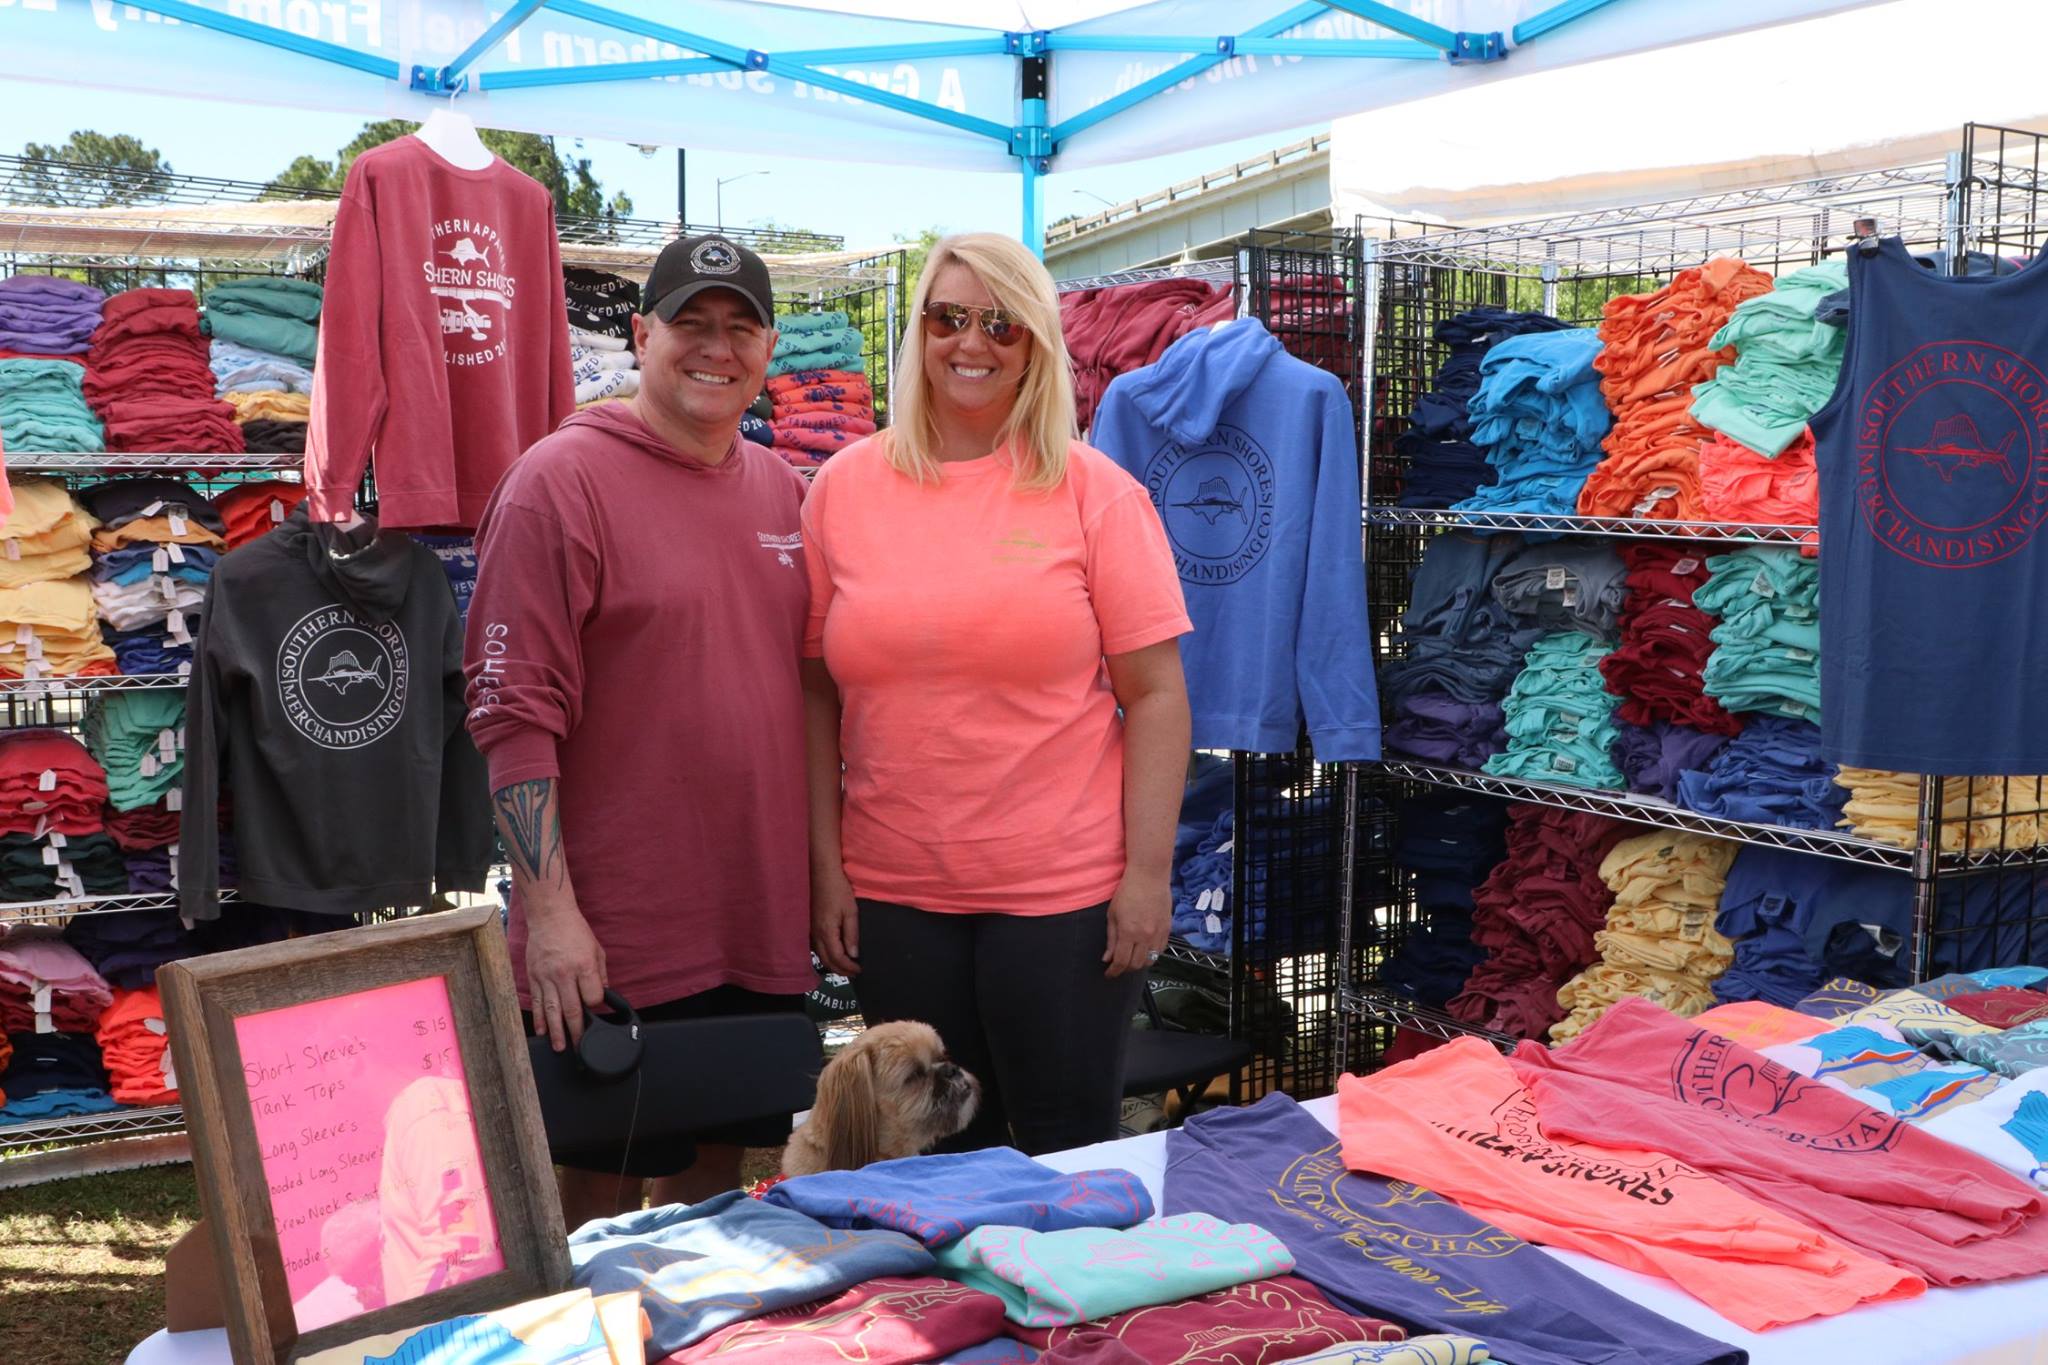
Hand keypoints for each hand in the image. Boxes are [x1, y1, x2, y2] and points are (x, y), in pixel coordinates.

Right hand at [525, 904, 606, 1051]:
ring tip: (560, 1047)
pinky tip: (542, 1031)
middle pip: (572, 1010)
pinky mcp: (534, 977)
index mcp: (584, 966)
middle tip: (580, 1047)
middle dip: (577, 1031)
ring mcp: (547, 977)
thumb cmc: (575, 932)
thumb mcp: (597, 950)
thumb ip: (600, 974)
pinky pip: (538, 1002)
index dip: (595, 1007)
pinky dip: (539, 1019)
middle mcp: (565, 974)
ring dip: (556, 1032)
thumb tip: (602, 995)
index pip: (592, 997)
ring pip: (552, 1011)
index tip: (596, 1011)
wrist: (549, 917)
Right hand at [811, 865, 860, 976]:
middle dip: (840, 970)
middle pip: (826, 960)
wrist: (821, 873)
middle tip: (853, 973)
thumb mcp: (850, 911)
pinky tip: (833, 954)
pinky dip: (826, 955)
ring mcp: (811, 930)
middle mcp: (816, 935)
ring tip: (845, 967)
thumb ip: (851, 934)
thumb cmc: (838, 890)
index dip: (849, 967)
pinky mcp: (810, 925)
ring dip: (832, 964)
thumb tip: (853, 954)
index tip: (859, 970)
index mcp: (827, 932)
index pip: (837, 958)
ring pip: (820, 955)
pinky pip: (816, 947)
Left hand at [1103, 872, 1169, 977]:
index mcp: (1128, 932)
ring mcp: (1158, 933)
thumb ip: (1111, 938)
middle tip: (1118, 966)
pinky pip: (1160, 951)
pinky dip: (1151, 955)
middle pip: (1136, 965)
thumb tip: (1107, 958)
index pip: (1121, 961)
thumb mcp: (1112, 914)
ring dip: (1139, 963)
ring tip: (1131, 958)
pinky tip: (1144, 950)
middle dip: (1125, 969)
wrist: (1149, 876)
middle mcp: (1145, 936)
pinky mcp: (1167, 929)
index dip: (1114, 971)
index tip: (1109, 974)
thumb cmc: (1127, 891)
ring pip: (1150, 960)